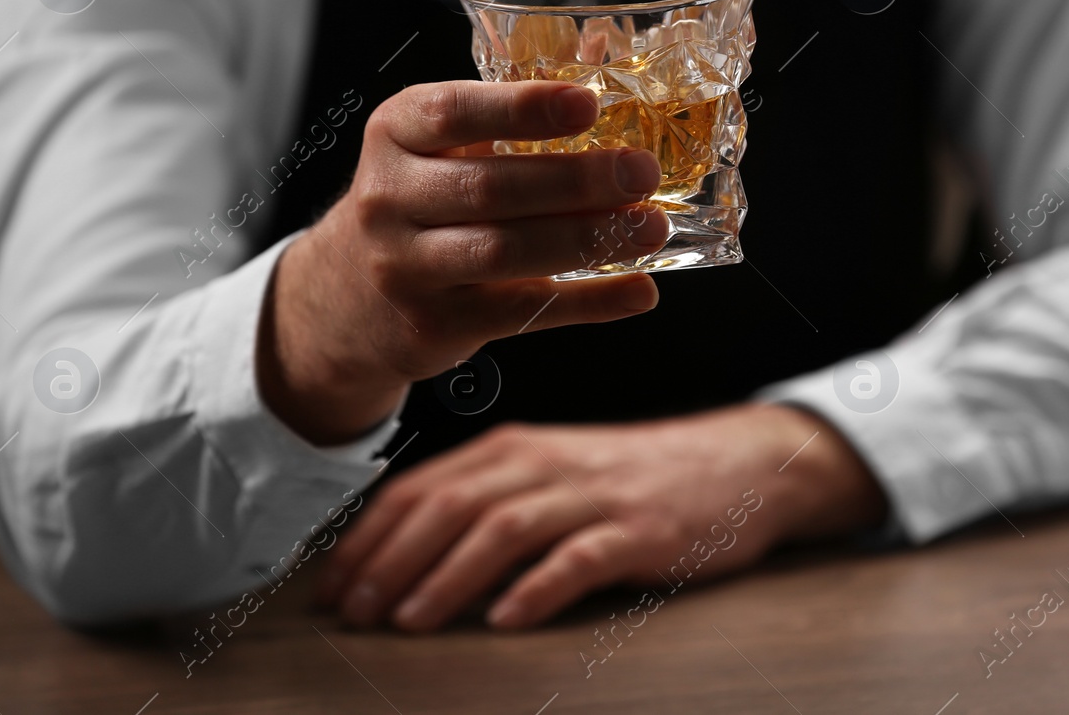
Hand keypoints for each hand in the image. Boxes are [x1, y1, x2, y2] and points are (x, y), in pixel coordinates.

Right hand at [256, 80, 669, 443]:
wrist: (346, 295)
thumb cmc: (417, 199)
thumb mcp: (440, 144)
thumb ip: (514, 106)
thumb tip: (605, 47)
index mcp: (396, 133)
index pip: (454, 112)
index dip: (523, 108)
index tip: (588, 103)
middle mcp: (390, 199)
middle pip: (489, 188)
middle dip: (575, 180)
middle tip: (641, 171)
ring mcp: (406, 268)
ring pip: (504, 252)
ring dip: (586, 239)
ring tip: (650, 225)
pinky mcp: (434, 325)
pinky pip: (521, 313)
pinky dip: (588, 303)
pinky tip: (639, 289)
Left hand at [314, 404, 888, 629]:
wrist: (734, 462)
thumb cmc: (629, 478)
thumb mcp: (550, 475)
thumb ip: (485, 502)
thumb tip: (404, 559)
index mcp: (514, 449)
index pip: (423, 489)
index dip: (371, 538)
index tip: (334, 587)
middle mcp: (546, 464)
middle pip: (452, 506)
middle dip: (392, 560)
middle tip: (356, 611)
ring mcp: (593, 495)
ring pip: (504, 528)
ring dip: (448, 576)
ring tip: (410, 619)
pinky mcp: (640, 530)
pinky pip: (580, 558)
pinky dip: (538, 586)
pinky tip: (507, 618)